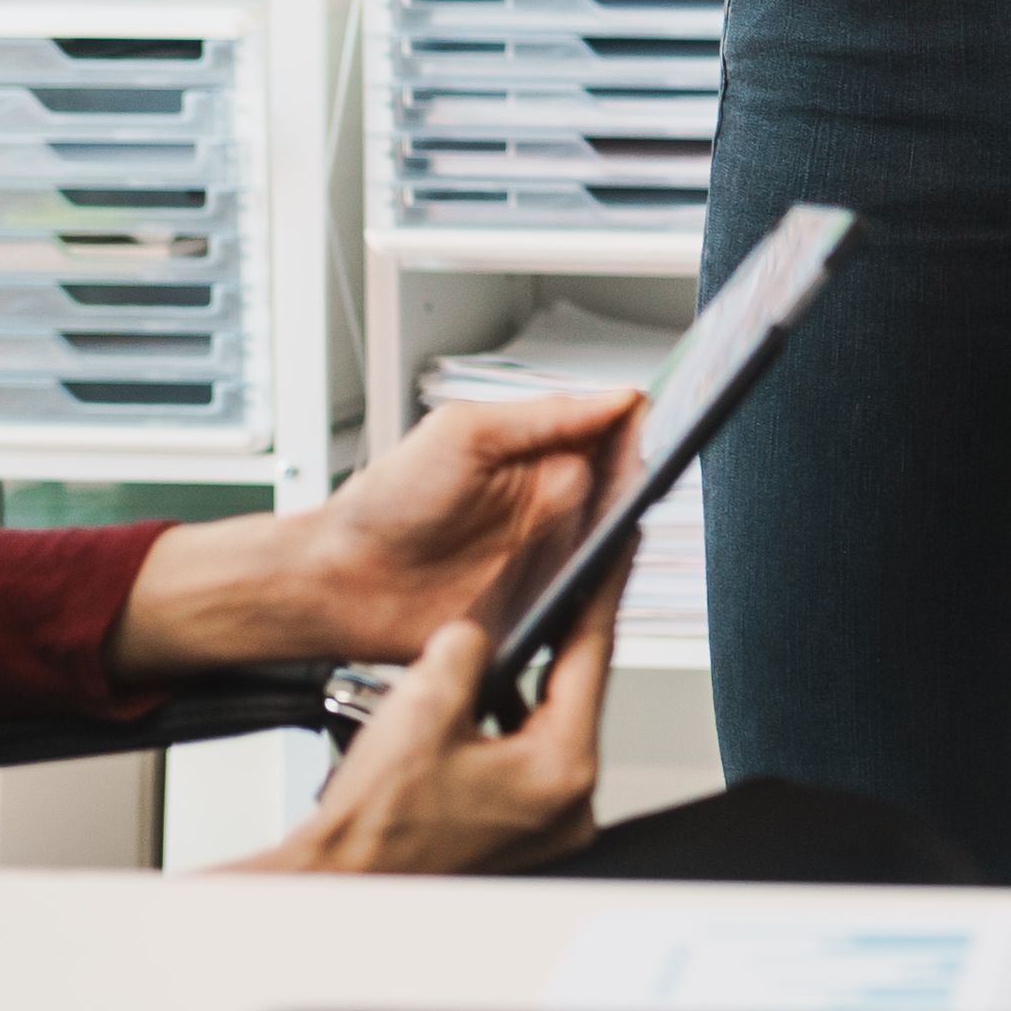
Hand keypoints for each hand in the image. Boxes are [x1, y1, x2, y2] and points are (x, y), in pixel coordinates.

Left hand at [115, 386, 635, 683]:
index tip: (671, 423)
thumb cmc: (385, 503)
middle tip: (650, 483)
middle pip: (628, 496)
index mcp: (541, 458)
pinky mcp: (539, 612)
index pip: (616, 437)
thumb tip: (618, 398)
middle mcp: (553, 509)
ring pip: (616, 553)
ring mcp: (548, 562)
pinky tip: (600, 588)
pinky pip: (588, 607)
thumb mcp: (464, 434)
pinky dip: (601, 601)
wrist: (339, 582)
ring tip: (624, 533)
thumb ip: (545, 417)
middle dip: (645, 489)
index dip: (646, 431)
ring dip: (625, 546)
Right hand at [234, 594, 617, 876]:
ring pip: (544, 729)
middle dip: (549, 644)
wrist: (340, 882)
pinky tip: (471, 707)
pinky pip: (524, 761)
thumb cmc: (375, 822)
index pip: (592, 660)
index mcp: (561, 771)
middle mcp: (568, 807)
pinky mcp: (520, 835)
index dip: (598, 595)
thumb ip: (468, 645)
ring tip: (490, 652)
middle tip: (550, 588)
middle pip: (571, 696)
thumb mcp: (424, 701)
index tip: (614, 554)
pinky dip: (501, 730)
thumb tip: (480, 633)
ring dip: (516, 692)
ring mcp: (547, 827)